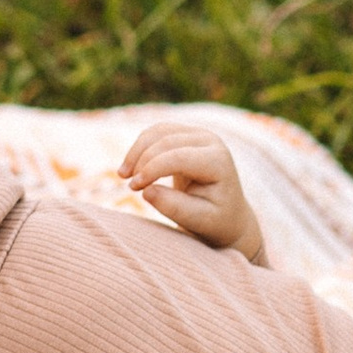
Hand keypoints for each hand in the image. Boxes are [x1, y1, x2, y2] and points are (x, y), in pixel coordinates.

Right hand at [119, 125, 265, 261]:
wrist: (228, 213)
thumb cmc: (215, 219)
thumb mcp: (199, 220)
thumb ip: (174, 207)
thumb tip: (147, 190)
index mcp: (218, 161)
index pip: (180, 157)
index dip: (152, 168)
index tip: (134, 188)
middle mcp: (211, 141)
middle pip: (166, 141)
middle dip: (142, 160)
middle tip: (128, 185)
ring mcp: (198, 134)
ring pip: (158, 131)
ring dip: (137, 150)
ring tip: (123, 175)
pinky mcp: (186, 134)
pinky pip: (156, 132)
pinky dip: (140, 147)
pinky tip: (132, 167)